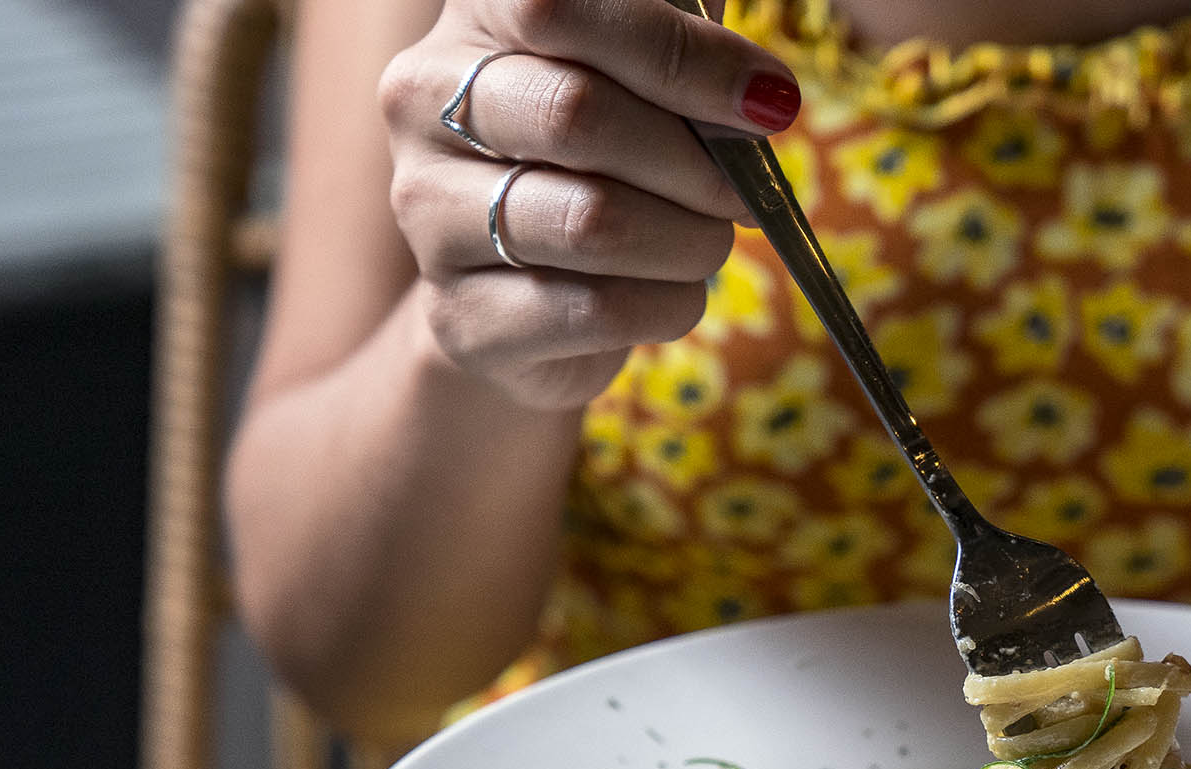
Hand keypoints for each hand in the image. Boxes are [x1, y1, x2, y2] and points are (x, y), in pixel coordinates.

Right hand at [376, 0, 800, 409]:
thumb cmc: (601, 163)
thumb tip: (761, 96)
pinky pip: (596, 310)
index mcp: (476, 18)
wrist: (525, 297)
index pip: (562, 7)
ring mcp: (428, 212)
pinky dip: (666, 304)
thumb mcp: (641, 82)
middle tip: (743, 192)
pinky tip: (670, 292)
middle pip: (577, 115)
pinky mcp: (460, 316)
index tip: (767, 102)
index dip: (680, 55)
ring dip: (689, 241)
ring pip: (592, 223)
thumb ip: (685, 57)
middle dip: (695, 163)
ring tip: (707, 243)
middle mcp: (423, 103)